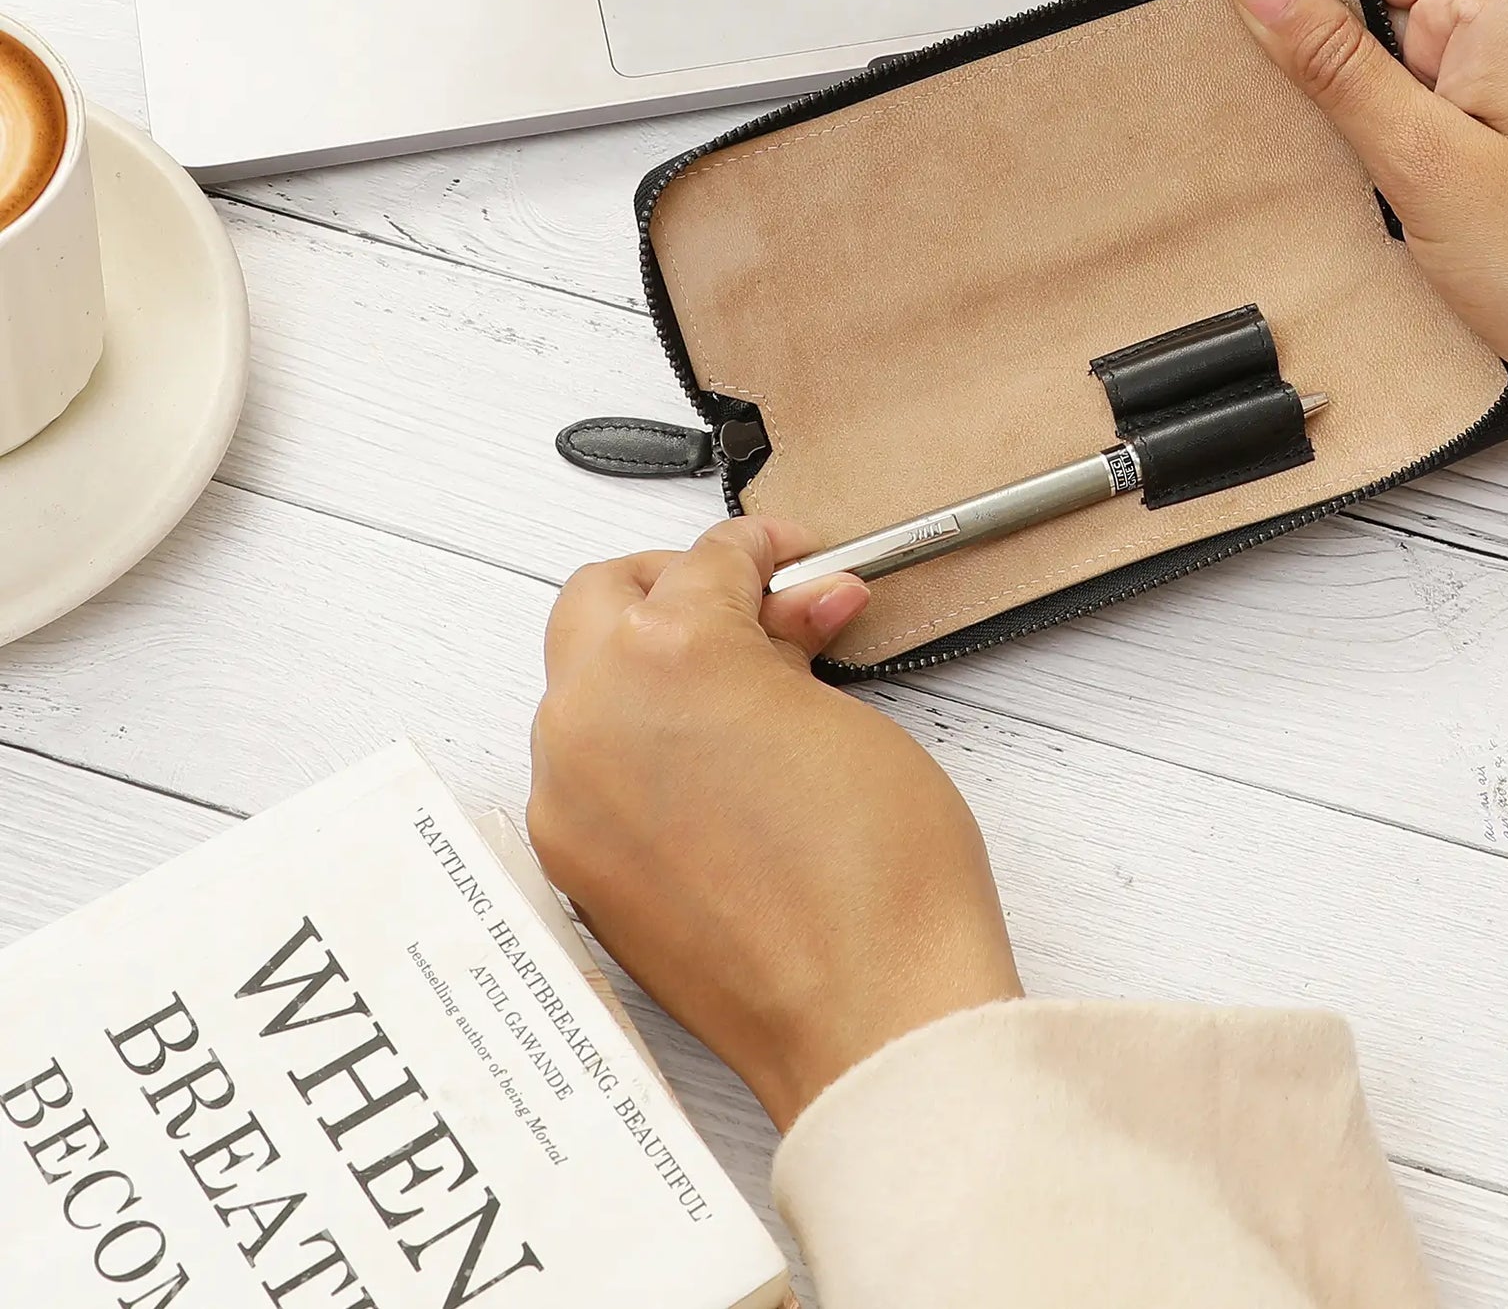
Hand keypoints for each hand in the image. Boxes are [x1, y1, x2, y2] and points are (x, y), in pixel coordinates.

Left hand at [528, 517, 1021, 1131]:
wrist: (872, 1015)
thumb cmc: (880, 876)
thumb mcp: (843, 714)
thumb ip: (790, 648)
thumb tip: (787, 614)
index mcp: (663, 656)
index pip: (704, 560)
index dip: (763, 551)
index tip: (791, 563)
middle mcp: (591, 719)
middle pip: (603, 600)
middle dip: (674, 587)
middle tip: (751, 608)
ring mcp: (568, 799)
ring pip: (581, 687)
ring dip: (646, 670)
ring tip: (740, 694)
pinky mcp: (572, 868)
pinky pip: (583, 770)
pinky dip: (630, 748)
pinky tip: (708, 766)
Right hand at [1232, 0, 1507, 519]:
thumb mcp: (1424, 162)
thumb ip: (1337, 64)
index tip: (1242, 28)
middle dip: (1320, 34)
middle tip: (1286, 107)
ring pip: (1398, 37)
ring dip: (1351, 83)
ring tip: (1335, 147)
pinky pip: (1427, 83)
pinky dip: (1385, 116)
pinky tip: (1370, 165)